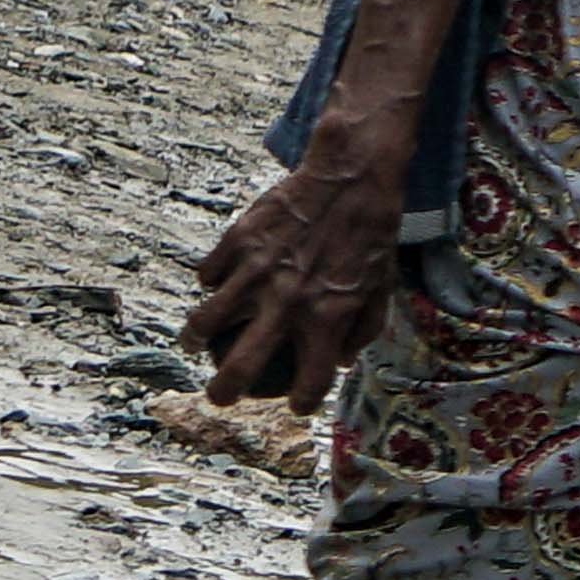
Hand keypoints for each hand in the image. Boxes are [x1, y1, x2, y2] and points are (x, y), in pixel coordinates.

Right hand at [187, 138, 409, 411]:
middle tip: (221, 395)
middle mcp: (287, 302)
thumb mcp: (382, 286)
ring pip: (205, 323)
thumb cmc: (371, 235)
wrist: (351, 177)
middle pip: (238, 368)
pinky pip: (209, 274)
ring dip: (197, 339)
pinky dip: (211, 282)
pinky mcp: (238, 242)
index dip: (303, 402)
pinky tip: (216, 284)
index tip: (296, 402)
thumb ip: (364, 330)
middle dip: (224, 392)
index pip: (310, 383)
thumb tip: (338, 363)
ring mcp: (257, 272)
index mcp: (327, 318)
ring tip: (196, 342)